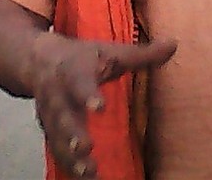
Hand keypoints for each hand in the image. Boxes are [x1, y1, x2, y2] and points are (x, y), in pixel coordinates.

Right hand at [25, 32, 176, 177]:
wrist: (38, 60)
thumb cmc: (80, 58)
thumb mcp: (109, 52)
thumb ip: (141, 54)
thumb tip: (173, 45)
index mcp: (73, 71)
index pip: (79, 82)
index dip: (88, 94)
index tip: (99, 108)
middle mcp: (57, 94)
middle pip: (62, 115)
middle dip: (72, 133)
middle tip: (86, 148)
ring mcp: (50, 115)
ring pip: (56, 138)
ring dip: (70, 157)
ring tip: (88, 172)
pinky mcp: (49, 131)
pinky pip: (56, 151)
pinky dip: (68, 167)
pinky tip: (85, 179)